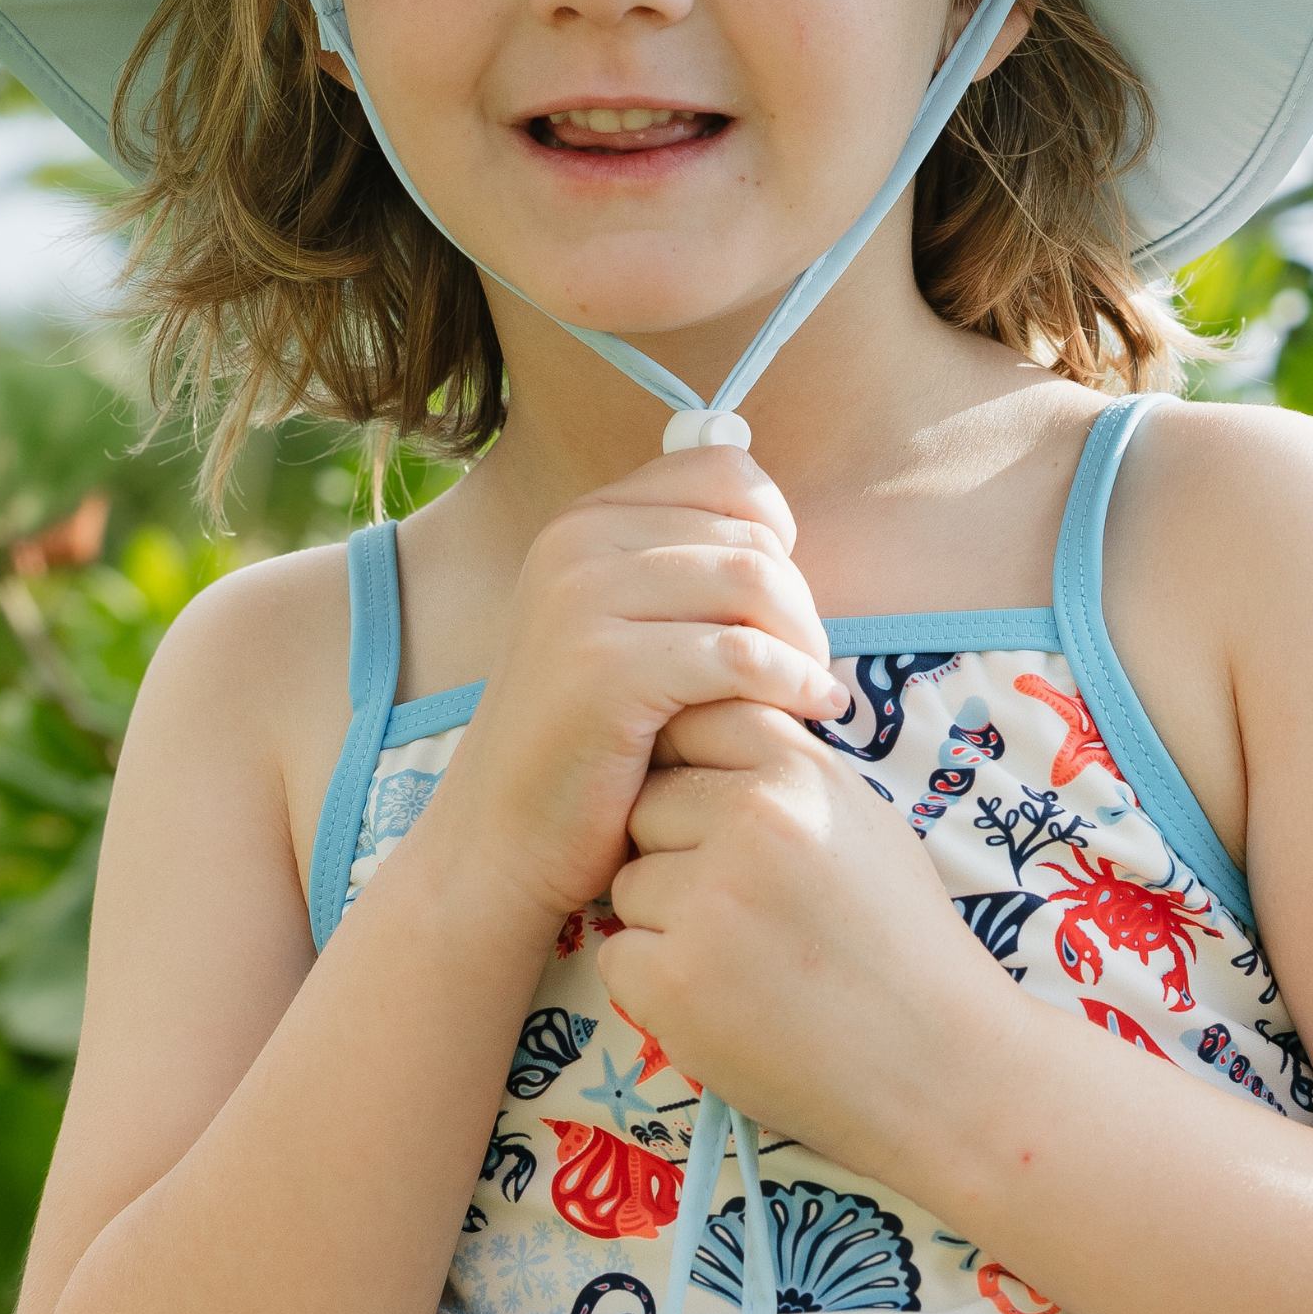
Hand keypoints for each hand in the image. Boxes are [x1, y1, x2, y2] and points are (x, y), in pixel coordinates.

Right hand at [402, 450, 848, 931]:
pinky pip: (741, 654)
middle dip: (800, 601)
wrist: (499, 842)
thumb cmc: (584, 745)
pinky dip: (792, 682)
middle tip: (810, 664)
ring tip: (813, 690)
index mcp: (583, 521)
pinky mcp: (605, 670)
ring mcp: (583, 601)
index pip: (723, 471)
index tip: (783, 599)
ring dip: (804, 641)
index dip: (776, 529)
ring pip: (755, 581)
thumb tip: (782, 531)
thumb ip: (677, 572)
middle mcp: (576, 542)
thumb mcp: (618, 630)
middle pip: (750, 532)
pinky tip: (811, 712)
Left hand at [599, 701, 1020, 1173]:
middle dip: (675, 853)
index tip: (715, 818)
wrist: (940, 1067)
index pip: (692, 722)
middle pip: (645, 807)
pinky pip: (618, 957)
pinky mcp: (674, 981)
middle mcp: (751, 821)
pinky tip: (723, 1003)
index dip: (690, 771)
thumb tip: (704, 722)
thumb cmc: (902, 943)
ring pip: (629, 885)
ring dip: (665, 923)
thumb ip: (788, 769)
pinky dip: (656, 985)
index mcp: (800, 773)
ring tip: (745, 962)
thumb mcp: (864, 821)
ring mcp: (708, 902)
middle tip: (744, 910)